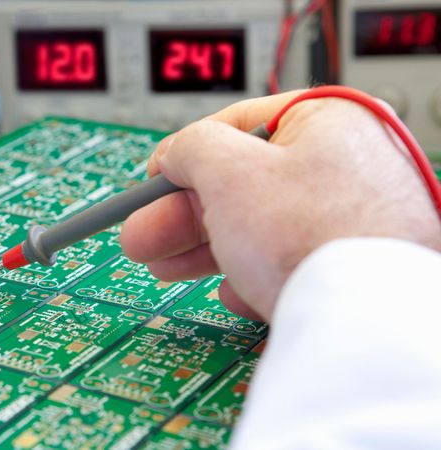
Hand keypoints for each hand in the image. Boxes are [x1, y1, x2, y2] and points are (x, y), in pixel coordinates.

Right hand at [120, 91, 440, 321]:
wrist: (366, 320)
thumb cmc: (308, 233)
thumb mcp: (227, 172)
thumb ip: (189, 149)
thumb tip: (174, 155)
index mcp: (326, 119)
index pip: (234, 125)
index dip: (181, 156)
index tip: (150, 184)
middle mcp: (347, 163)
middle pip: (243, 183)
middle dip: (181, 215)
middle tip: (143, 237)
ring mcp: (355, 218)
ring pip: (261, 227)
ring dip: (206, 249)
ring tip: (167, 269)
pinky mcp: (352, 265)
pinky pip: (291, 261)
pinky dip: (255, 275)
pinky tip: (235, 293)